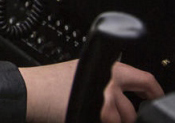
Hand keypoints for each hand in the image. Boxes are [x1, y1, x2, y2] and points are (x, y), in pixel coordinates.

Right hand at [20, 60, 162, 122]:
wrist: (31, 91)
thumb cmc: (48, 83)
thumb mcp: (80, 72)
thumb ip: (102, 78)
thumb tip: (119, 92)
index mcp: (107, 67)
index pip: (143, 79)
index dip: (152, 91)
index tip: (153, 97)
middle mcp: (110, 82)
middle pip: (132, 108)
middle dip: (125, 116)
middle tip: (113, 116)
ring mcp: (106, 100)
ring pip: (121, 119)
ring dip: (111, 121)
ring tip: (91, 114)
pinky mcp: (100, 114)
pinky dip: (100, 121)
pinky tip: (83, 116)